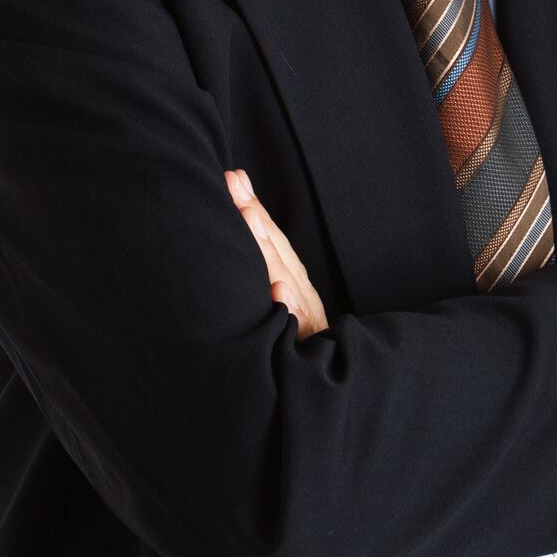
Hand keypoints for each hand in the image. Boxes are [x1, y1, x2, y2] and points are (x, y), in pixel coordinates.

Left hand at [225, 169, 328, 339]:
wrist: (324, 378)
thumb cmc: (293, 332)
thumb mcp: (280, 289)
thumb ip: (263, 245)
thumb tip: (241, 192)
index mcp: (291, 278)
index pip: (271, 237)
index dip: (252, 207)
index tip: (232, 178)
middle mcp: (299, 291)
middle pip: (277, 251)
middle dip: (256, 218)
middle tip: (235, 187)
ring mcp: (303, 317)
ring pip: (285, 279)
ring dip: (268, 251)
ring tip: (249, 218)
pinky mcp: (304, 345)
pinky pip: (294, 325)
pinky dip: (287, 307)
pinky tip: (277, 291)